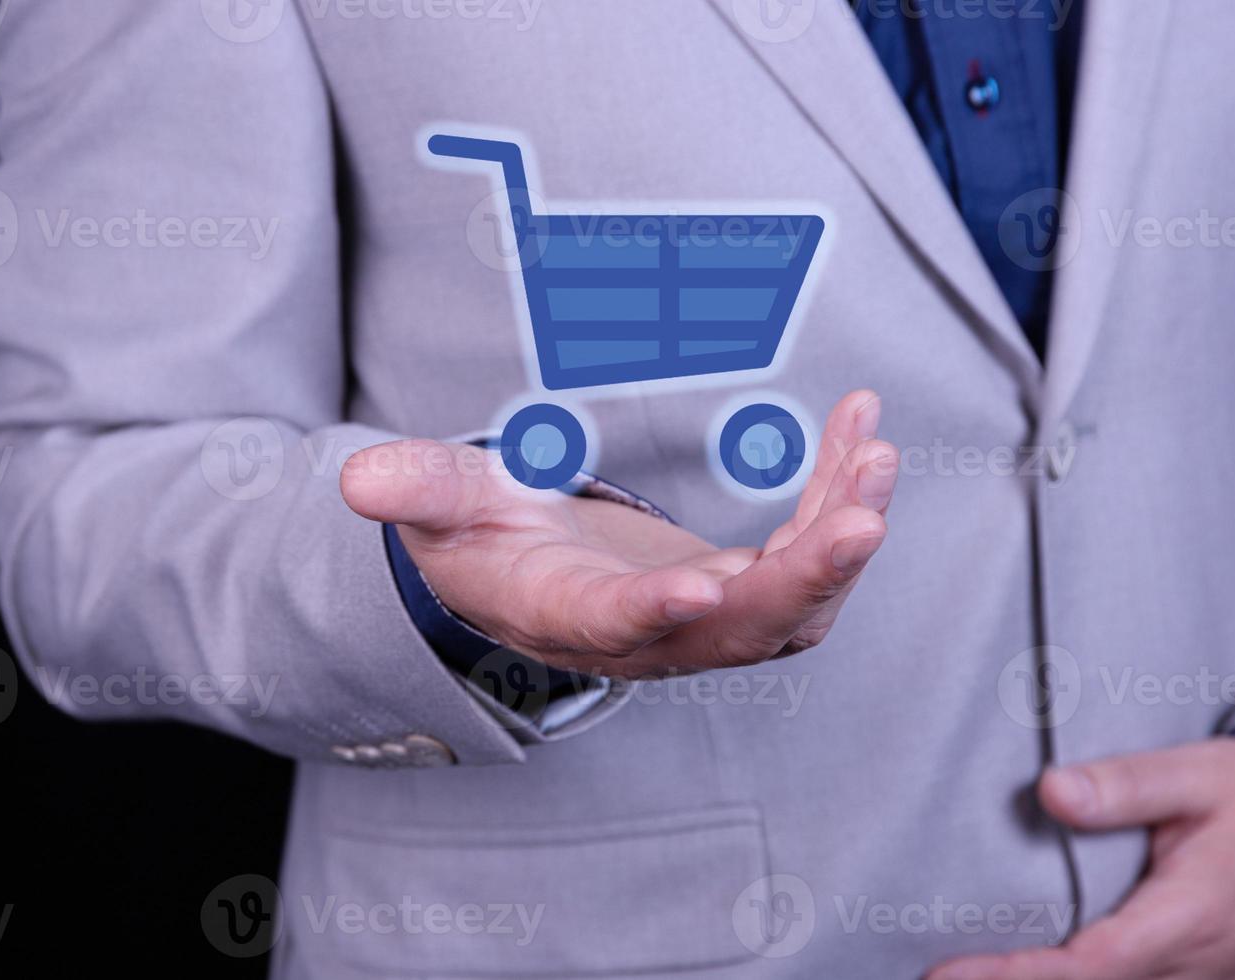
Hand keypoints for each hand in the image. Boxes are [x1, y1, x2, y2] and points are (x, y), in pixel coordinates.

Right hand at [340, 390, 897, 677]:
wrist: (533, 571)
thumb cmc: (485, 540)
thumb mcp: (445, 509)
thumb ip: (418, 491)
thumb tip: (358, 479)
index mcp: (569, 615)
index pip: (613, 626)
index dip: (654, 615)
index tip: (701, 589)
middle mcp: (650, 634)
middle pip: (739, 631)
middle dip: (806, 576)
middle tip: (861, 510)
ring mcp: (705, 620)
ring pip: (794, 607)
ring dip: (842, 540)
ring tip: (875, 453)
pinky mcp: (741, 589)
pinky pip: (807, 560)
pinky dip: (838, 502)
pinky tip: (860, 433)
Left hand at [928, 738, 1234, 979]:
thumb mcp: (1195, 774)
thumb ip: (1124, 785)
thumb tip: (1052, 792)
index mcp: (1190, 915)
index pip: (1089, 966)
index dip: (1016, 977)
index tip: (948, 973)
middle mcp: (1200, 965)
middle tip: (939, 977)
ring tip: (973, 974)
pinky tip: (1033, 971)